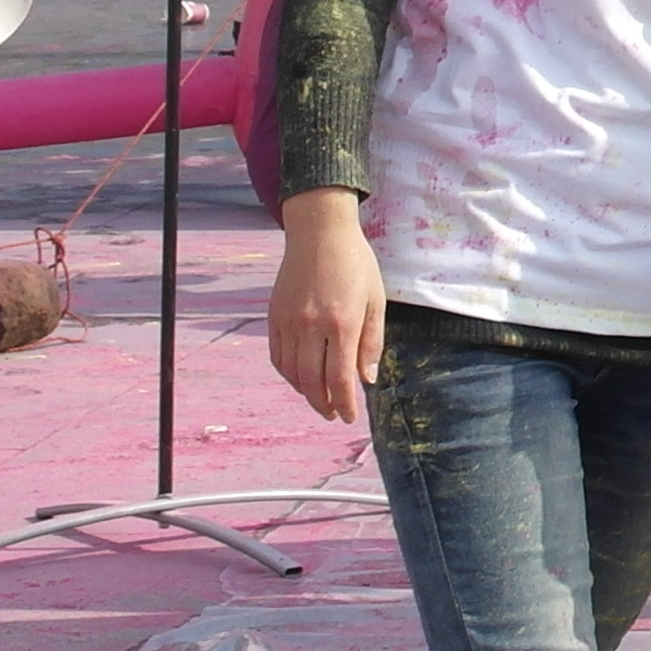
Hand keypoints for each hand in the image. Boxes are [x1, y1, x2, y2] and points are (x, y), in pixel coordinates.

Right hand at [267, 193, 385, 423]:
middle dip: (324, 404)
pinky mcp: (274, 316)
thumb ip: (371, 343)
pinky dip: (288, 374)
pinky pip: (278, 356)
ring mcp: (289, 321)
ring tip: (320, 400)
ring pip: (292, 372)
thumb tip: (365, 380)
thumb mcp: (375, 300)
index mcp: (342, 322)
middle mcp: (312, 325)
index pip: (339, 379)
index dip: (344, 404)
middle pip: (312, 381)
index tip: (349, 417)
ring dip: (305, 393)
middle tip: (334, 414)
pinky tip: (301, 378)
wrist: (320, 233)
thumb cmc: (356, 264)